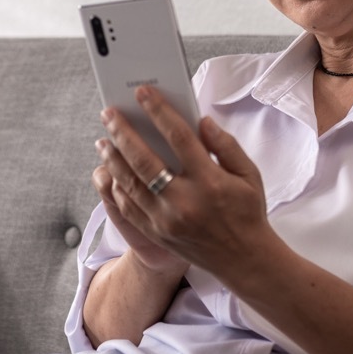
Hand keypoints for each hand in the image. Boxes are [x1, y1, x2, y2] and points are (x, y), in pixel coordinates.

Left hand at [95, 85, 272, 276]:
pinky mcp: (156, 234)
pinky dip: (116, 188)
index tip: (143, 93)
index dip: (159, 111)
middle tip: (109, 113)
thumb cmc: (247, 211)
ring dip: (112, 159)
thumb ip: (226, 144)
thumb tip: (201, 121)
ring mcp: (166, 221)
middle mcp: (184, 201)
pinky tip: (111, 172)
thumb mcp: (249, 174)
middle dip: (122, 133)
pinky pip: (128, 207)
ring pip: (129, 184)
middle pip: (144, 160)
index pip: (179, 138)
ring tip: (103, 140)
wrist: (244, 260)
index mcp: (210, 182)